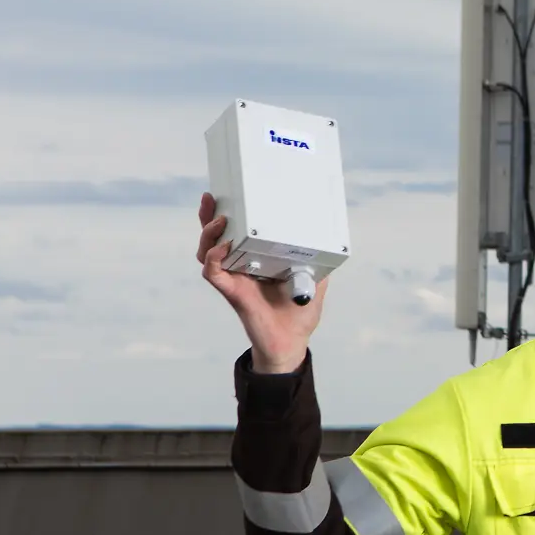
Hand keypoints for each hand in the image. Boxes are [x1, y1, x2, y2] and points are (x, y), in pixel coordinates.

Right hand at [197, 192, 325, 372]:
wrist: (292, 342)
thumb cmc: (299, 312)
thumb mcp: (315, 279)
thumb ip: (317, 259)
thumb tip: (326, 239)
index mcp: (256, 258)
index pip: (236, 231)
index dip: (228, 213)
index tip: (228, 192)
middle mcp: (240, 266)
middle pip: (215, 237)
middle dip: (208, 216)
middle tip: (210, 197)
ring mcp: (234, 279)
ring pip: (208, 252)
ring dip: (209, 234)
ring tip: (218, 220)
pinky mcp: (232, 293)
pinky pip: (214, 273)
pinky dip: (215, 259)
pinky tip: (223, 247)